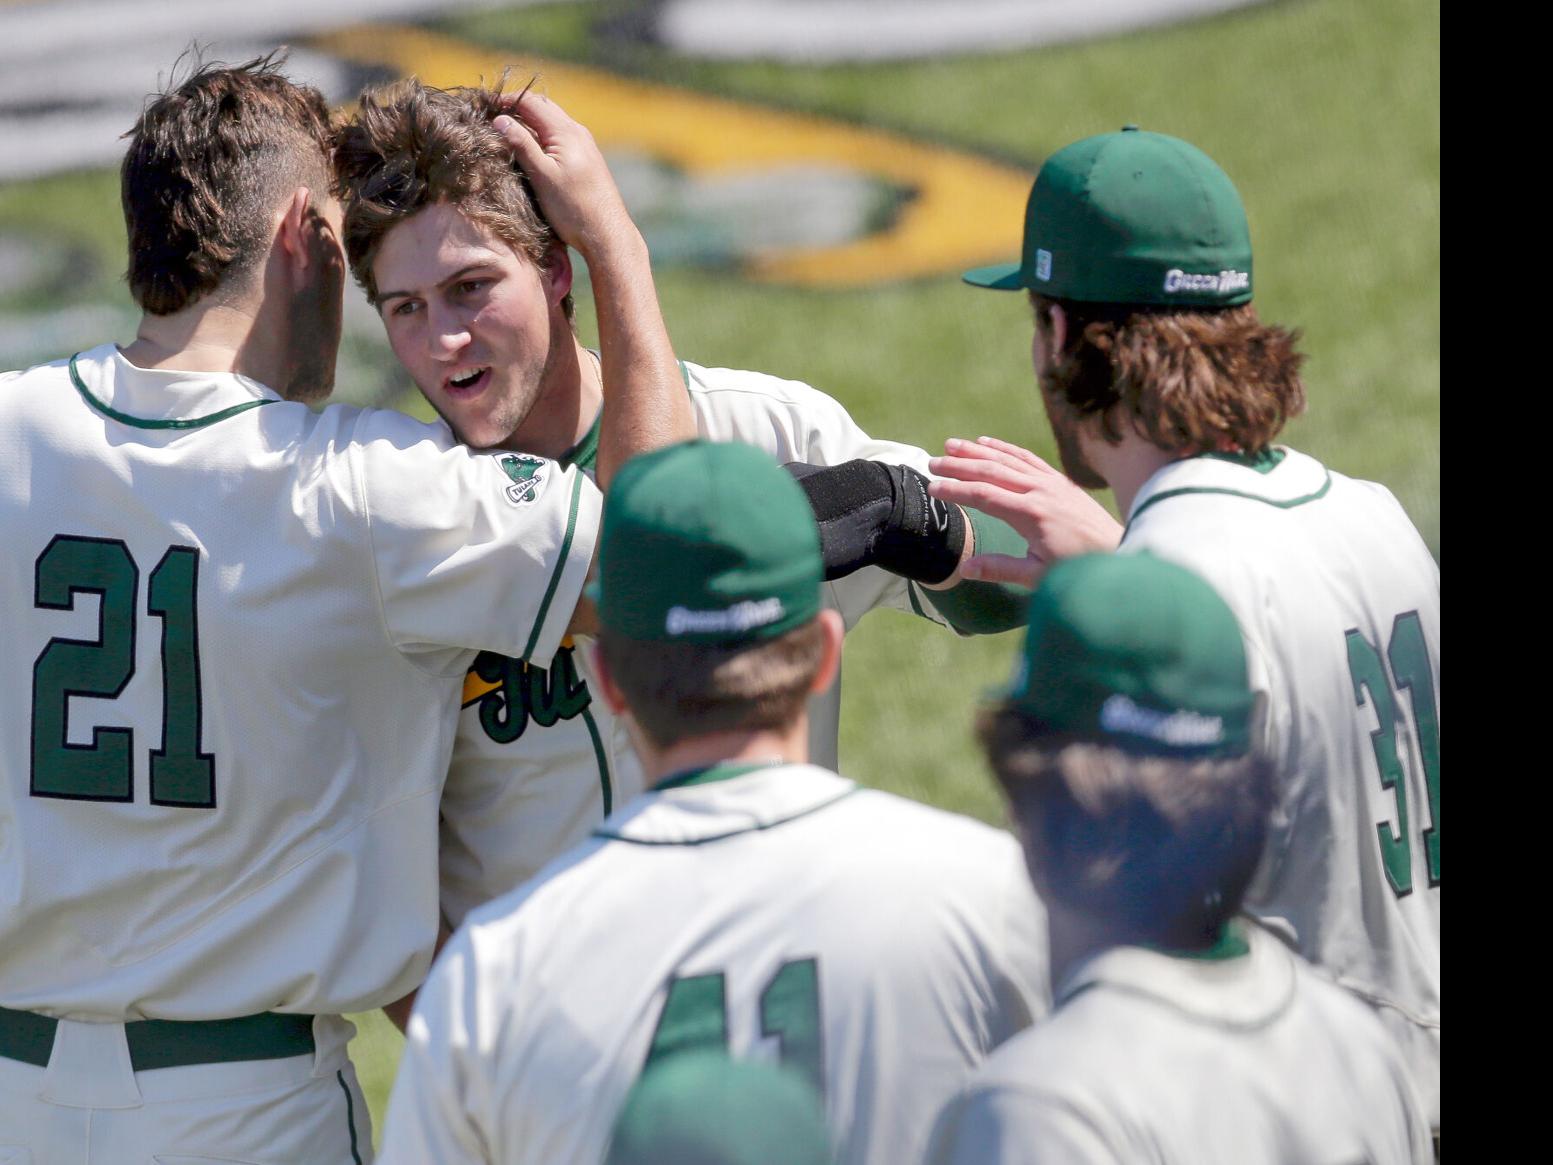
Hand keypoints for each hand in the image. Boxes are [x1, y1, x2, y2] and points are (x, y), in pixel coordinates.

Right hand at [491, 88, 635, 262]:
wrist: (606, 233)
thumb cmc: (573, 208)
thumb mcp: (542, 176)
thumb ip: (521, 145)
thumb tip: (499, 119)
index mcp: (566, 131)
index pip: (531, 102)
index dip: (506, 100)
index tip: (484, 107)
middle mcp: (577, 132)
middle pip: (542, 107)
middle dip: (517, 107)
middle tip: (492, 117)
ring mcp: (584, 145)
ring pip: (551, 122)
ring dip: (529, 121)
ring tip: (506, 133)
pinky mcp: (586, 159)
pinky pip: (559, 137)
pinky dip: (541, 135)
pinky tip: (531, 150)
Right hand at [927, 436, 1122, 585]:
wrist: (1119, 554)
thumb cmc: (1077, 570)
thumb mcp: (1037, 576)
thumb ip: (1000, 569)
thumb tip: (964, 568)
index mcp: (1031, 514)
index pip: (984, 495)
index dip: (955, 490)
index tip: (932, 489)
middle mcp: (1040, 491)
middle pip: (991, 471)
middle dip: (958, 466)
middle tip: (931, 463)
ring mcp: (1051, 483)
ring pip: (1007, 459)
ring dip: (976, 451)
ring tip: (950, 445)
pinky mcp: (1059, 481)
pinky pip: (1027, 458)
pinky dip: (1004, 448)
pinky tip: (986, 443)